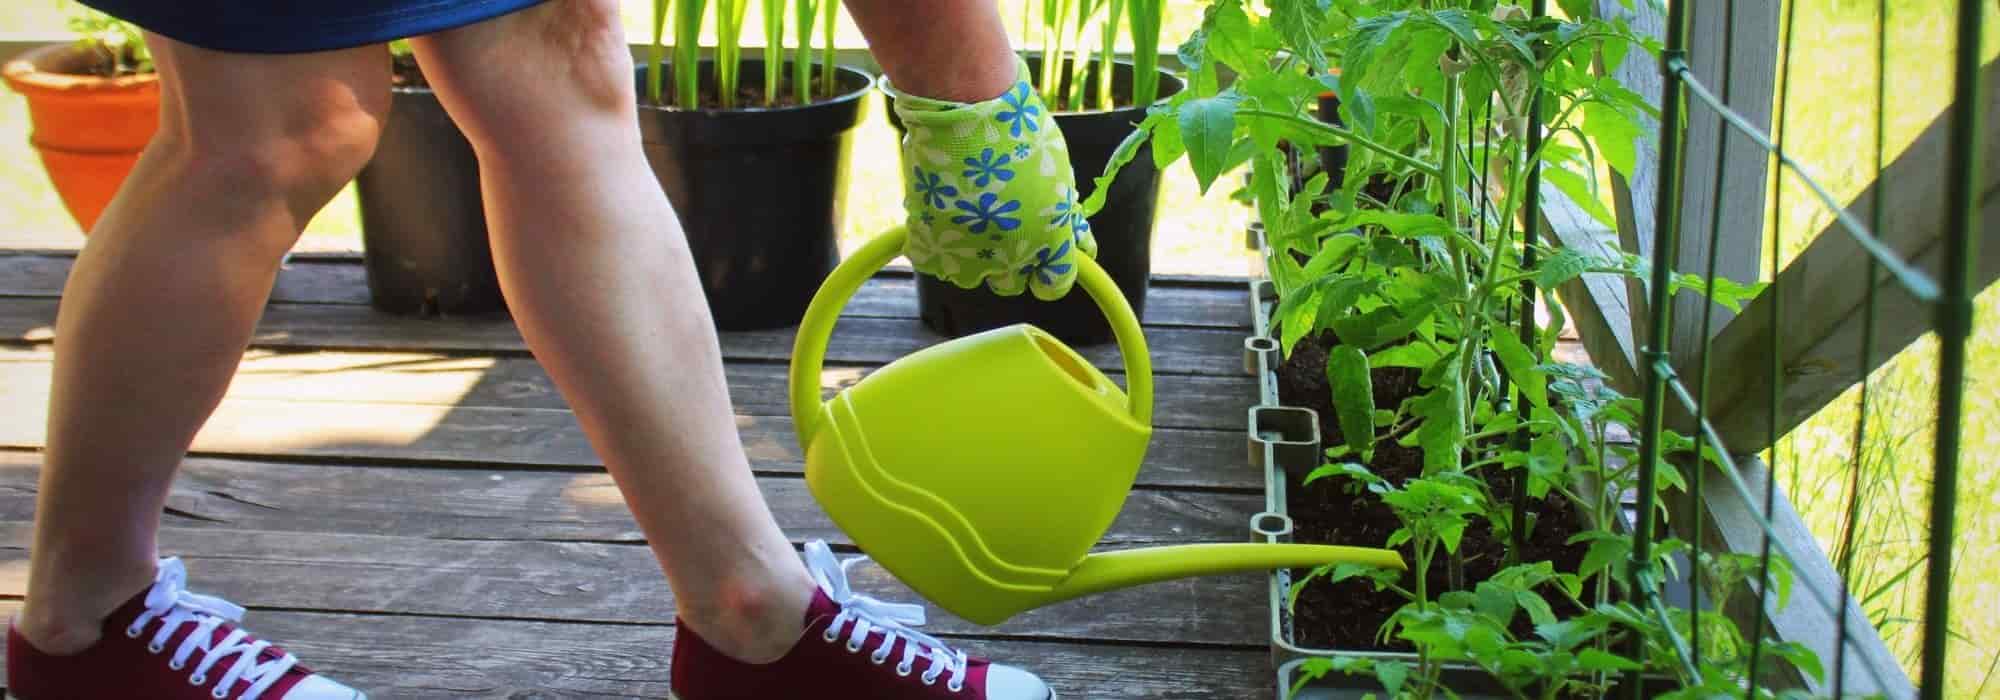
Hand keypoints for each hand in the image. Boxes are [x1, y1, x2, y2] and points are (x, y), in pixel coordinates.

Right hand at [886, 57, 1096, 299]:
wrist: (965, 109)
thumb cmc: (1018, 134)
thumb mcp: (1059, 174)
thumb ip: (1068, 217)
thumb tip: (1082, 243)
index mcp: (1049, 243)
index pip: (1055, 286)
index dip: (1050, 269)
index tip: (1044, 250)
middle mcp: (1011, 260)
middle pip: (1011, 283)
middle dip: (1010, 258)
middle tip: (1002, 217)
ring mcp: (967, 257)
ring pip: (973, 275)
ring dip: (973, 253)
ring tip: (970, 210)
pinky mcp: (930, 248)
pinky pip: (939, 262)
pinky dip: (940, 243)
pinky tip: (945, 211)